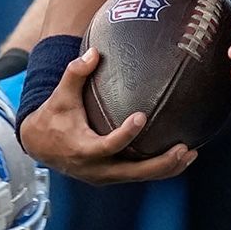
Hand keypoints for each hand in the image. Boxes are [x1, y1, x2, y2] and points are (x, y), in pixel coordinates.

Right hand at [17, 45, 195, 184]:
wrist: (40, 145)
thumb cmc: (53, 116)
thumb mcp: (60, 95)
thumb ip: (75, 73)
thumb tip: (94, 52)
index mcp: (82, 149)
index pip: (108, 146)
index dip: (125, 134)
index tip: (142, 116)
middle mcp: (95, 169)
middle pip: (133, 172)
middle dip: (160, 163)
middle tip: (183, 147)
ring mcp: (105, 176)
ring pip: (140, 177)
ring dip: (166, 168)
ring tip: (190, 154)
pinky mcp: (112, 177)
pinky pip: (138, 176)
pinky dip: (159, 169)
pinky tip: (180, 157)